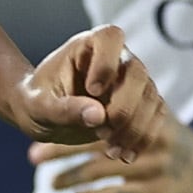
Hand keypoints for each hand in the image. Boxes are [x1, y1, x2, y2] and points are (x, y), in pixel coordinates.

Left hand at [7, 23, 165, 156]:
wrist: (43, 117)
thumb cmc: (36, 104)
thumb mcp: (39, 108)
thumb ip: (64, 109)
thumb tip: (98, 115)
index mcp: (87, 47)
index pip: (110, 37)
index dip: (107, 62)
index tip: (92, 90)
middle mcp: (115, 58)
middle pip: (137, 72)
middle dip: (124, 106)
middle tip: (103, 133)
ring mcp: (131, 80)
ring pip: (150, 96)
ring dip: (135, 127)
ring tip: (112, 151)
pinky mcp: (140, 102)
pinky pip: (155, 115)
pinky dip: (143, 136)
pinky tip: (125, 155)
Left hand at [33, 116, 192, 192]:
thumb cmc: (173, 142)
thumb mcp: (153, 118)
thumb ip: (120, 110)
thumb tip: (80, 105)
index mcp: (146, 110)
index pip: (104, 108)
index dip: (73, 118)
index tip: (45, 127)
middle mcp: (150, 134)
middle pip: (96, 139)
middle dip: (61, 149)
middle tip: (32, 156)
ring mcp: (154, 163)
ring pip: (101, 169)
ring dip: (71, 177)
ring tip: (50, 184)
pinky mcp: (157, 191)